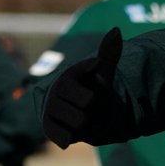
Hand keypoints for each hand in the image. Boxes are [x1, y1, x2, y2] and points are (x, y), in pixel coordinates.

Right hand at [41, 28, 122, 148]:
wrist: (78, 113)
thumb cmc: (91, 89)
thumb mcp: (102, 72)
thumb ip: (109, 53)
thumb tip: (117, 30)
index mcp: (68, 76)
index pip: (80, 77)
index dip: (90, 76)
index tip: (96, 70)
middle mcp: (56, 91)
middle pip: (87, 104)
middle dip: (93, 107)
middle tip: (88, 104)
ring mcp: (51, 109)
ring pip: (79, 121)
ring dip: (86, 122)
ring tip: (82, 116)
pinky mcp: (48, 128)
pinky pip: (67, 136)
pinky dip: (74, 135)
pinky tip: (73, 129)